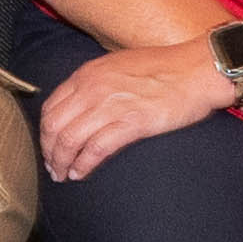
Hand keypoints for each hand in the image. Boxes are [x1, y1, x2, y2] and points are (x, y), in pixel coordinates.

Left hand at [38, 34, 242, 179]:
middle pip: (54, 126)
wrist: (197, 70)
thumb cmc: (164, 68)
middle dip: (49, 151)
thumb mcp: (119, 65)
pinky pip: (95, 149)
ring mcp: (111, 106)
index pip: (51, 107)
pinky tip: (81, 174)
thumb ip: (96, 82)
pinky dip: (83, 165)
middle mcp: (93, 88)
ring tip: (64, 175)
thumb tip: (81, 105)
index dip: (45, 132)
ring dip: (62, 162)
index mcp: (88, 74)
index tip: (49, 146)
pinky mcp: (131, 124)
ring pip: (69, 140)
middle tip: (53, 167)